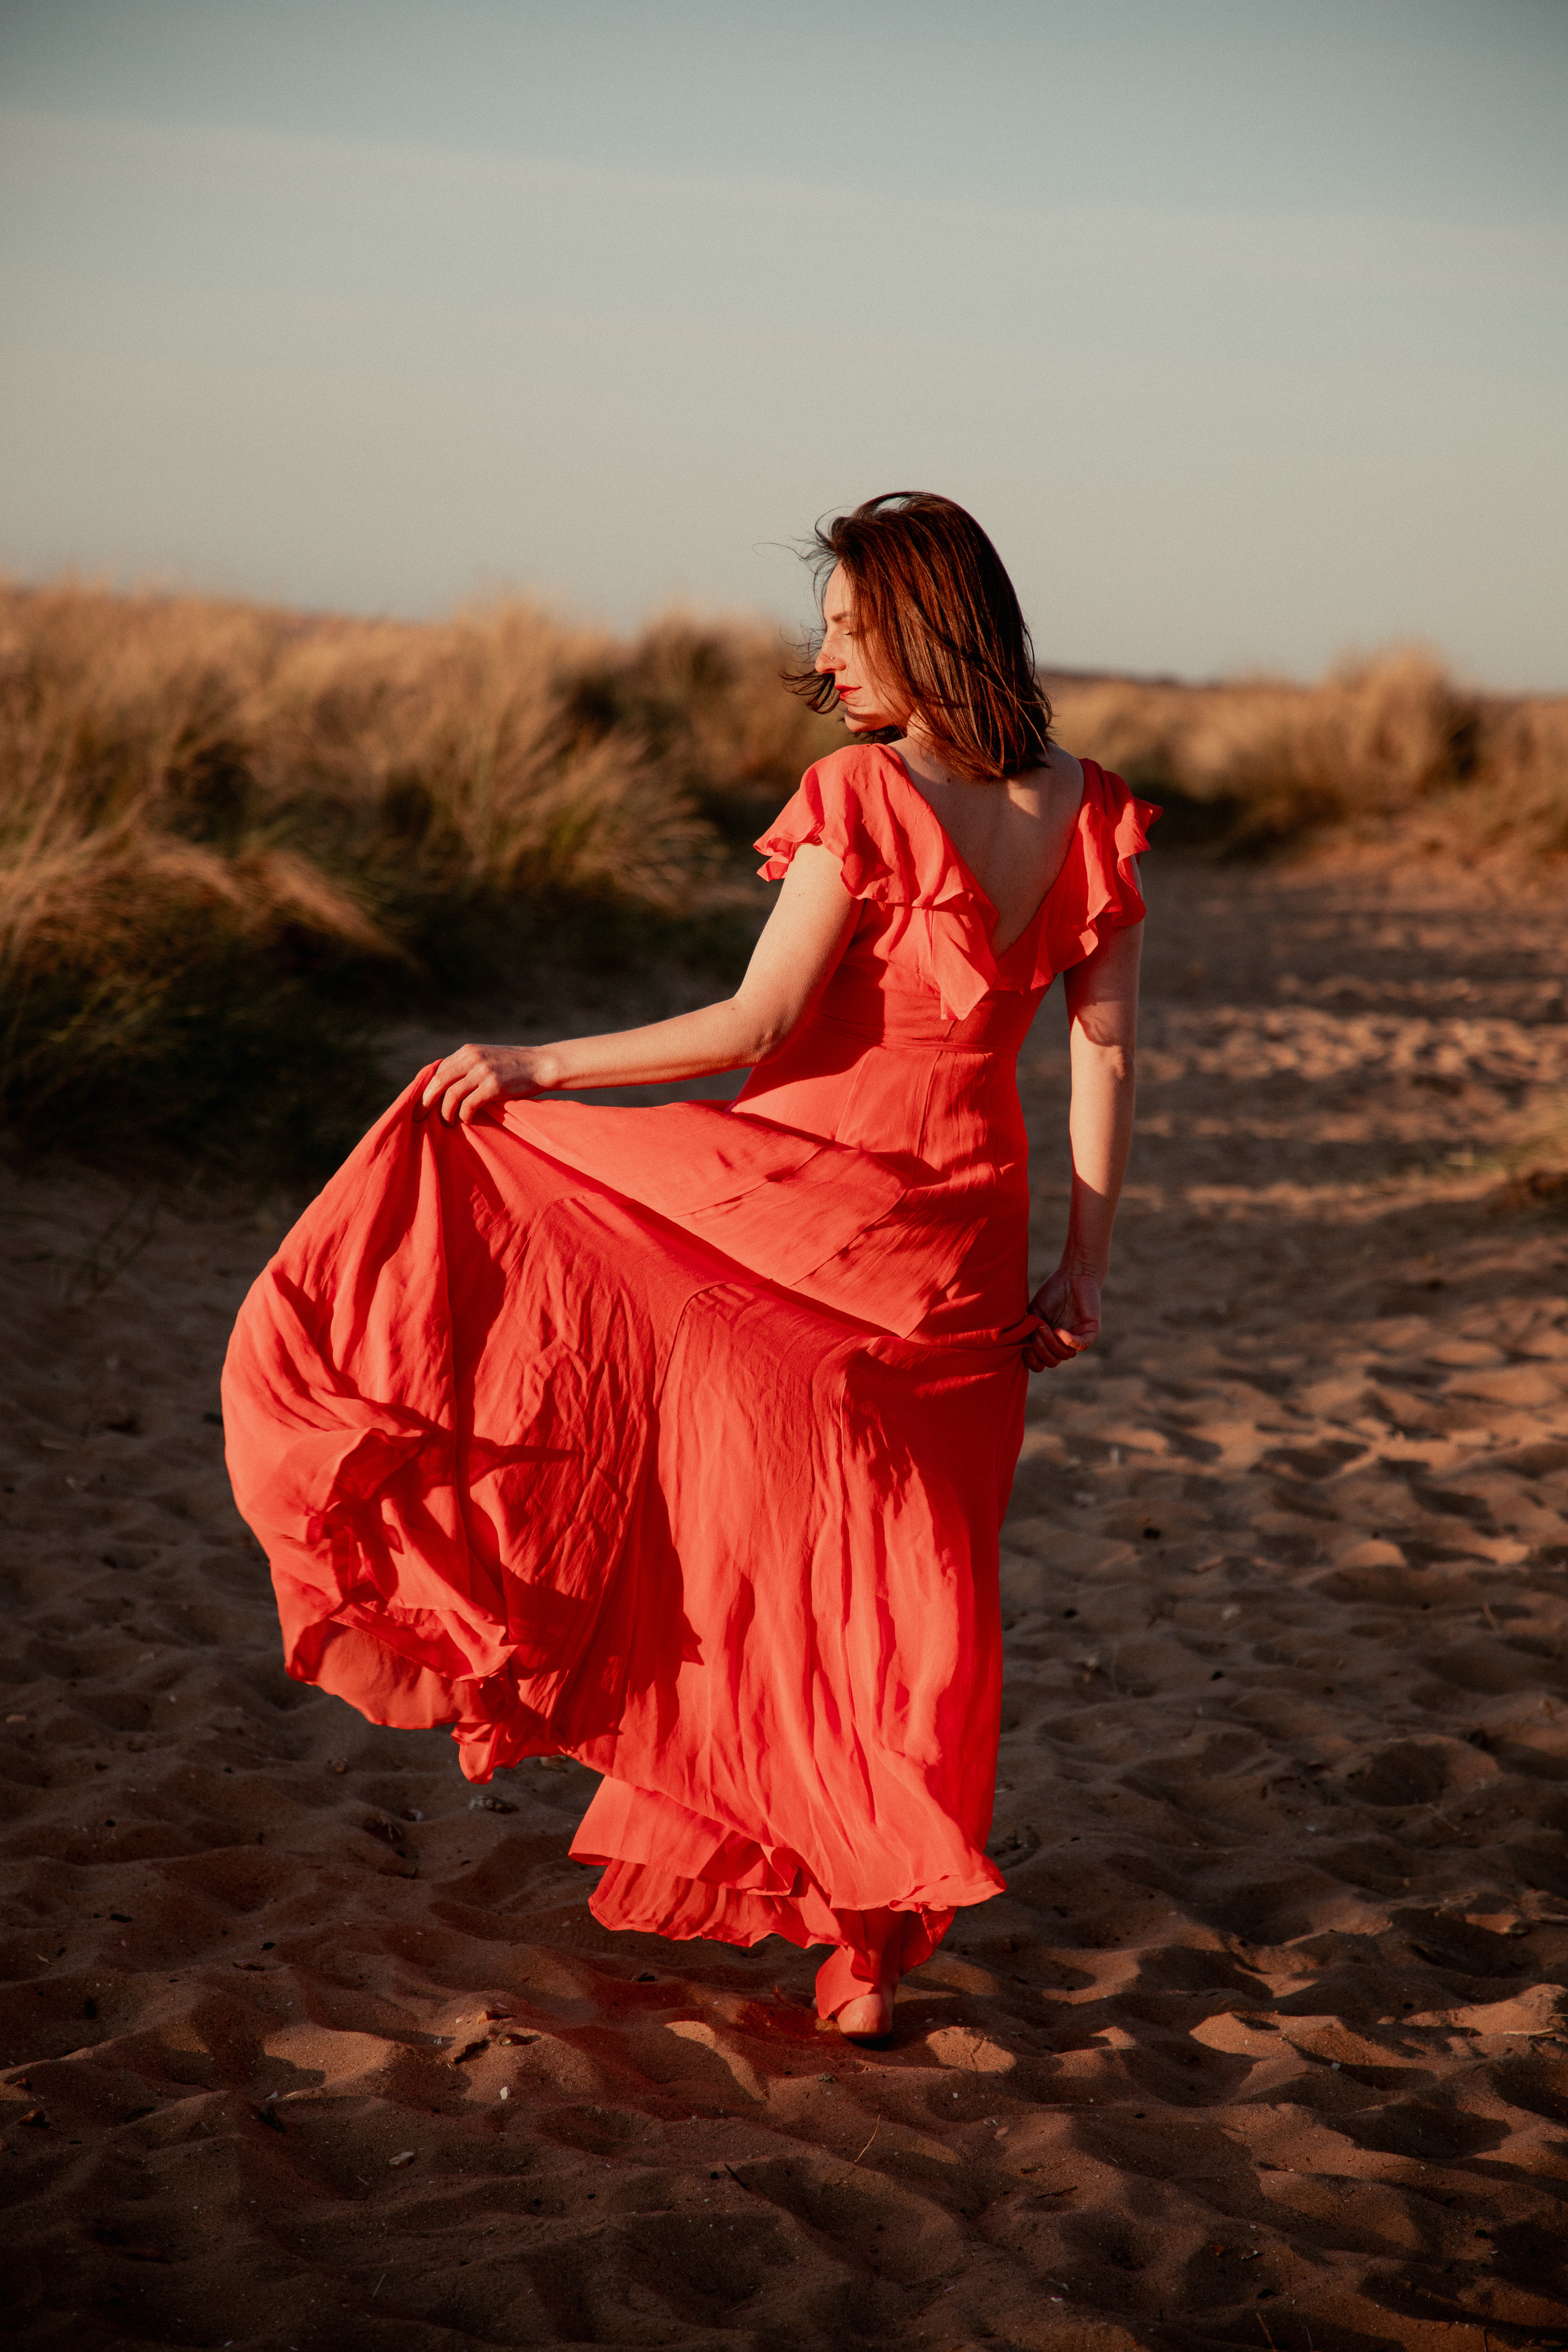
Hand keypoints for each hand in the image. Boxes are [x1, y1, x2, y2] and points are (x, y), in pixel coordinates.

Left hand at [418, 1044, 553, 1124]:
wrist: (542, 1064)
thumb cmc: (515, 1066)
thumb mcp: (488, 1059)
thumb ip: (469, 1067)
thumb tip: (447, 1087)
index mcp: (468, 1051)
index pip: (438, 1070)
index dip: (427, 1088)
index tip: (421, 1103)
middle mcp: (472, 1058)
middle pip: (438, 1082)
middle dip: (425, 1102)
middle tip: (418, 1117)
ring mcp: (483, 1071)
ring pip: (450, 1095)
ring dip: (445, 1113)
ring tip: (447, 1123)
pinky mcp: (493, 1086)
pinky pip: (469, 1105)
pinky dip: (464, 1116)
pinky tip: (468, 1121)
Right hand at [1024, 1266, 1101, 1371]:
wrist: (1073, 1274)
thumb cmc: (1053, 1291)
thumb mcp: (1034, 1312)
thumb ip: (1027, 1329)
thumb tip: (1021, 1347)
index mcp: (1049, 1341)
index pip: (1040, 1363)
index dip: (1031, 1360)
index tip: (1024, 1347)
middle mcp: (1063, 1343)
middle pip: (1052, 1362)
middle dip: (1040, 1351)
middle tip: (1035, 1333)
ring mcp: (1077, 1338)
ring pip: (1065, 1355)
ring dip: (1051, 1344)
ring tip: (1044, 1326)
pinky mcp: (1090, 1331)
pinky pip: (1081, 1345)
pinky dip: (1069, 1341)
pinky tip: (1059, 1331)